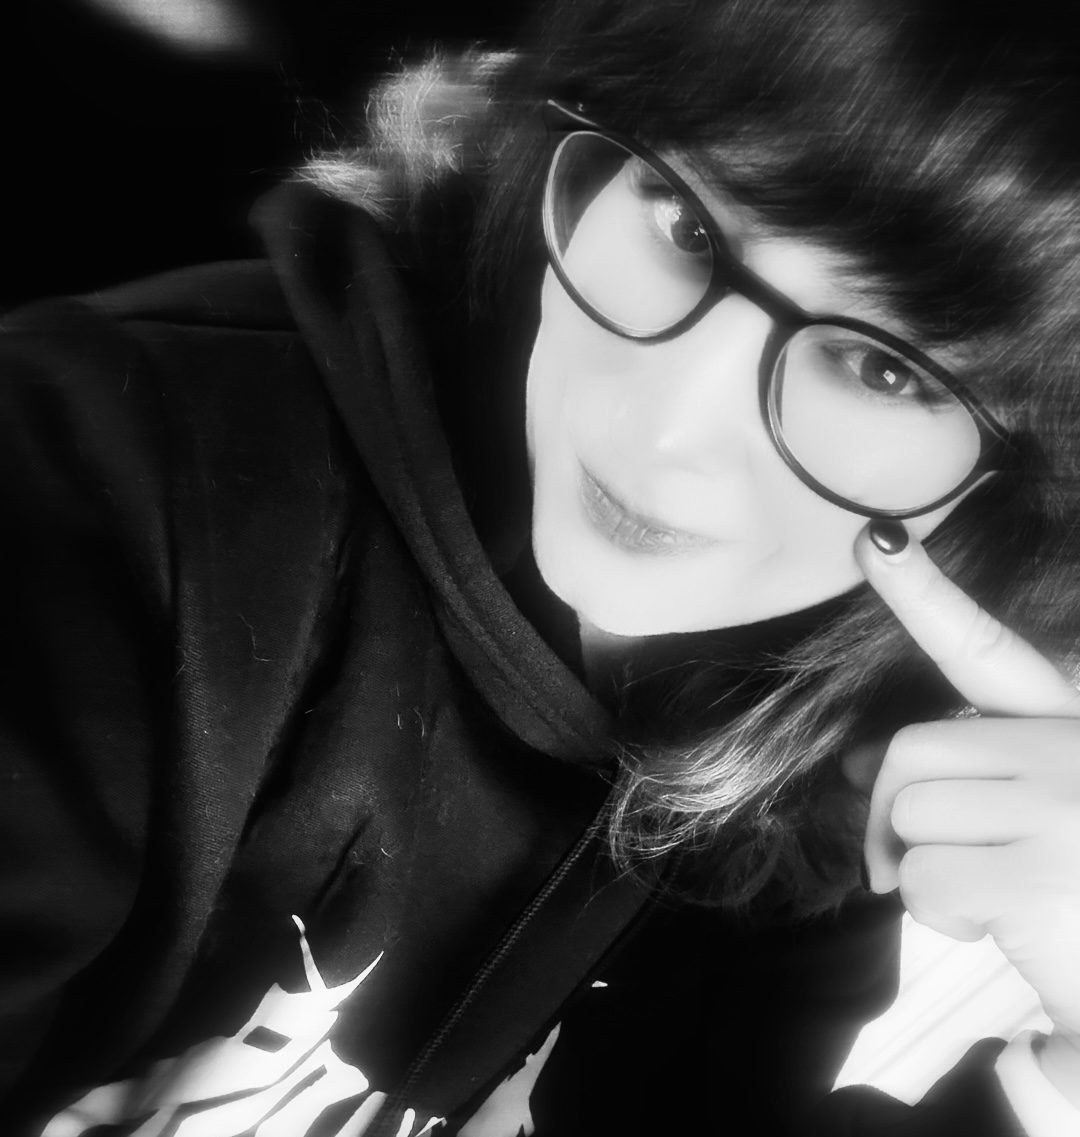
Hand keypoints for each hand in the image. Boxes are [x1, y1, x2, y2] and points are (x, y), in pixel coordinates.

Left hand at [845, 524, 1079, 1105]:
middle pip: (912, 752)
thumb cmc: (1078, 895)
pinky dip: (938, 916)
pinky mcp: (1039, 874)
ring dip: (926, 872)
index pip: (987, 652)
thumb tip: (853, 764)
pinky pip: (923, 879)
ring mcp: (1063, 809)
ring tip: (993, 898)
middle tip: (920, 861)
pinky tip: (999, 930)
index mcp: (1072, 727)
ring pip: (911, 817)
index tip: (877, 537)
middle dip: (894, 813)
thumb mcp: (1025, 820)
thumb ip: (958, 781)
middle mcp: (1074, 752)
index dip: (924, 592)